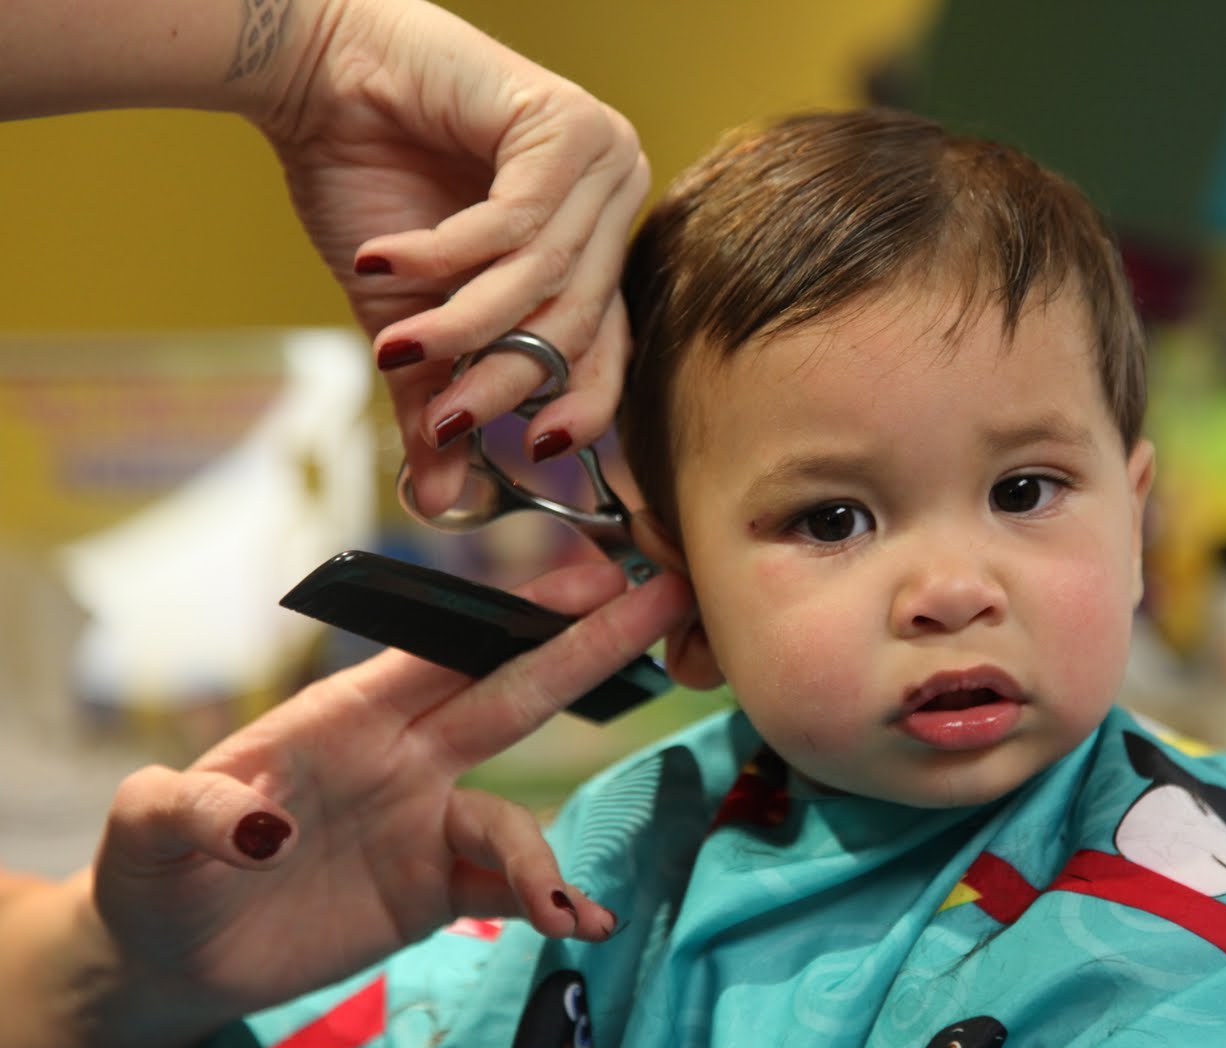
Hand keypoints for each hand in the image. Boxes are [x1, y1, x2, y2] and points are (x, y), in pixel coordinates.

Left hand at [84, 563, 690, 1047]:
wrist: (172, 959)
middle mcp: (402, 755)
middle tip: (666, 599)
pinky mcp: (433, 888)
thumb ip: (177, 810)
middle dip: (590, 646)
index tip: (593, 578)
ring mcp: (424, 821)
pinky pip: (504, 885)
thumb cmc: (153, 877)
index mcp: (343, 715)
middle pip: (512, 693)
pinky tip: (573, 925)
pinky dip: (544, 901)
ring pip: (512, 817)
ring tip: (561, 910)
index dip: (519, 613)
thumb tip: (258, 825)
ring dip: (544, 856)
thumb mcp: (141, 834)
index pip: (443, 649)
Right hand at [262, 0, 650, 514]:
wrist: (321, 78)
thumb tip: (439, 500)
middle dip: (504, 378)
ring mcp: (600, 157)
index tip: (533, 451)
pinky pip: (512, 224)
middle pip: (577, 322)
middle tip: (442, 413)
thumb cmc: (373, 184)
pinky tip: (384, 260)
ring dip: (464, 325)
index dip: (579, 406)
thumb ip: (435, 399)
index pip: (611, 347)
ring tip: (399, 344)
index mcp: (595, 244)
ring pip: (544, 280)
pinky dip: (444, 257)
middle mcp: (614, 199)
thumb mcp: (411, 319)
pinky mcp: (562, 123)